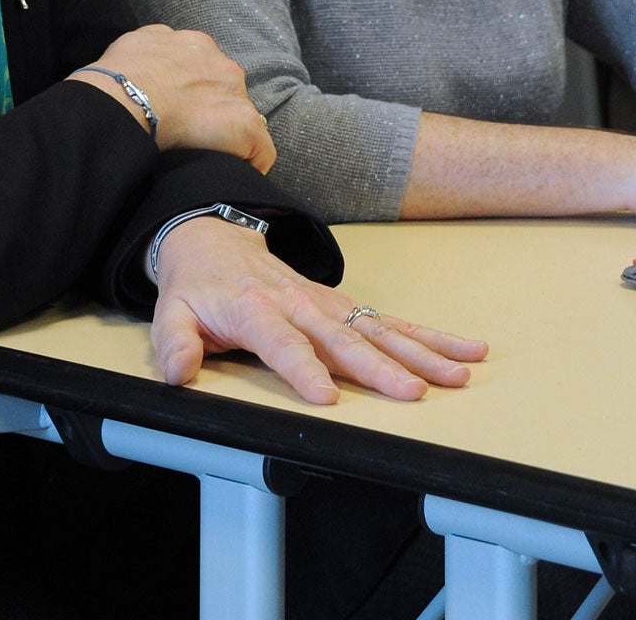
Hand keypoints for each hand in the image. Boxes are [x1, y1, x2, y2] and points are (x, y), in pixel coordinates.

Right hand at [75, 25, 274, 171]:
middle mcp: (220, 64)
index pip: (206, 67)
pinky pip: (260, 149)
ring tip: (204, 156)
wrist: (123, 99)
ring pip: (242, 118)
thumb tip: (151, 57)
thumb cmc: (116, 80)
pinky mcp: (244, 125)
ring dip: (227, 135)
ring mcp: (235, 94)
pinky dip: (250, 162)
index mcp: (194, 44)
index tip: (181, 109)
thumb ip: (152, 44)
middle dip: (211, 110)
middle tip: (189, 135)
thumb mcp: (132, 44)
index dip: (194, 91)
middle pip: (226, 91)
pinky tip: (232, 175)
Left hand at [149, 218, 486, 404]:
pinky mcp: (346, 306)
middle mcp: (299, 303)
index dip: (305, 369)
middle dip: (382, 367)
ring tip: (457, 374)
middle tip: (414, 392)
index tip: (329, 397)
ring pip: (379, 329)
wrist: (215, 238)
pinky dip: (430, 336)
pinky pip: (391, 321)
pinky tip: (463, 351)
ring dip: (421, 352)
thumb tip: (179, 374)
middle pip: (345, 339)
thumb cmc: (198, 286)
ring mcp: (328, 303)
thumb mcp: (171, 313)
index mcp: (256, 308)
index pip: (284, 342)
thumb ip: (175, 345)